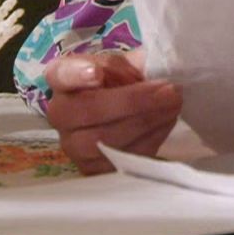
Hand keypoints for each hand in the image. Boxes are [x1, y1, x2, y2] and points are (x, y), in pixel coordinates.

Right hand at [42, 49, 181, 174]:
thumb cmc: (123, 83)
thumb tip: (150, 70)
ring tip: (173, 105)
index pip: (60, 74)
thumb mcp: (125, 65)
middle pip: (87, 110)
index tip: (97, 73)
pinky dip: (148, 141)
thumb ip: (131, 65)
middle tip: (168, 91)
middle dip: (132, 101)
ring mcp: (72, 145)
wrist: (126, 114)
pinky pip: (119, 160)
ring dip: (145, 122)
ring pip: (104, 140)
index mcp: (63, 79)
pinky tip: (166, 123)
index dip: (76, 74)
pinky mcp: (91, 169)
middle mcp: (61, 113)